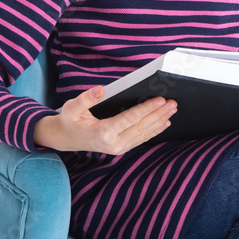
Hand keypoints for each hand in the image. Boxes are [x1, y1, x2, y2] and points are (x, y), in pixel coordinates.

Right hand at [33, 85, 176, 154]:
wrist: (65, 139)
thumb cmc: (69, 120)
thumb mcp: (71, 107)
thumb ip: (86, 98)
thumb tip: (100, 89)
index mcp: (103, 133)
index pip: (130, 119)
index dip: (146, 109)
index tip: (160, 99)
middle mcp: (114, 144)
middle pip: (141, 127)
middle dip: (158, 114)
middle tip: (173, 103)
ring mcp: (119, 148)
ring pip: (144, 134)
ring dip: (159, 121)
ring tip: (172, 110)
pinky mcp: (122, 148)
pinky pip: (141, 139)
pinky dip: (154, 131)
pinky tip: (164, 123)